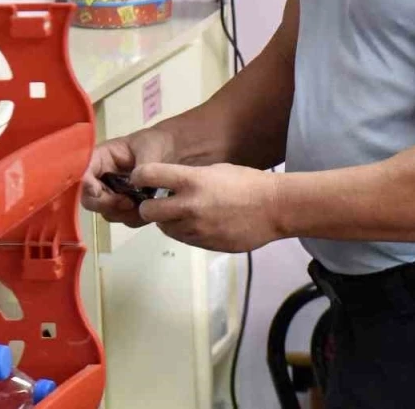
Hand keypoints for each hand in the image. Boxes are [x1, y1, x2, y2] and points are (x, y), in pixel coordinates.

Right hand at [80, 128, 174, 227]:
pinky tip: (150, 209)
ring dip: (124, 213)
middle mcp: (101, 178)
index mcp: (100, 158)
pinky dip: (135, 218)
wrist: (172, 152)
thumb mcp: (149, 148)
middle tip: (128, 202)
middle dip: (107, 204)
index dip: (84, 184)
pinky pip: (123, 218)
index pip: (82, 172)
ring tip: (144, 204)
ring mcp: (111, 194)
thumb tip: (133, 183)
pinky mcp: (124, 206)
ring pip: (106, 212)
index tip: (97, 191)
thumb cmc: (156, 143)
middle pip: (89, 199)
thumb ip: (141, 165)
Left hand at [133, 163, 283, 252]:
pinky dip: (185, 231)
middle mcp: (189, 206)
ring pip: (165, 228)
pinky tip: (201, 222)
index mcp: (192, 181)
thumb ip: (189, 179)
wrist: (275, 208)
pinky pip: (183, 238)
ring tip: (185, 212)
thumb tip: (168, 188)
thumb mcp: (215, 170)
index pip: (148, 175)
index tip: (140, 178)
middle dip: (148, 207)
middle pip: (147, 211)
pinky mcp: (205, 245)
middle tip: (157, 202)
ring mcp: (196, 229)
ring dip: (168, 220)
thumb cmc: (247, 183)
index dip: (139, 177)